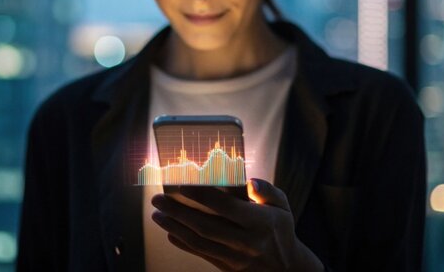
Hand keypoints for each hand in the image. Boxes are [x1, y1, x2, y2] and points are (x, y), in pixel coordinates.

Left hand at [151, 179, 323, 270]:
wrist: (286, 268)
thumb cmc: (280, 229)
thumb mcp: (282, 206)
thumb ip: (266, 191)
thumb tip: (249, 181)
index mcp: (260, 222)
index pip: (226, 207)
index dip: (203, 196)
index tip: (183, 186)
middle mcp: (246, 241)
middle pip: (206, 225)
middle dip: (178, 212)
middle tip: (158, 199)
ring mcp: (235, 257)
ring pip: (199, 242)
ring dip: (175, 227)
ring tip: (157, 215)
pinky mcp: (227, 267)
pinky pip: (201, 254)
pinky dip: (183, 244)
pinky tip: (170, 232)